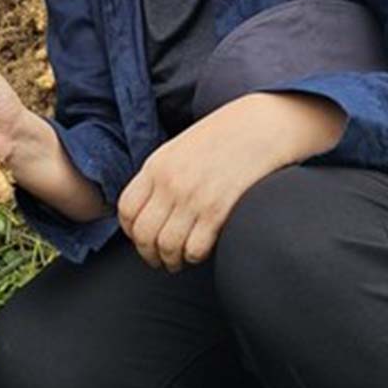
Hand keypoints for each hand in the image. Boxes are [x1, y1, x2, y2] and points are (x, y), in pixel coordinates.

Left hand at [117, 93, 344, 271]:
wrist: (261, 126)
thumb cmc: (223, 138)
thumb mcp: (180, 149)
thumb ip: (160, 175)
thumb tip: (148, 208)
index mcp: (157, 165)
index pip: (126, 209)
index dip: (131, 232)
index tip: (142, 238)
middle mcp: (170, 182)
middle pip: (143, 234)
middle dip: (149, 253)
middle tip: (159, 259)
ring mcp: (193, 197)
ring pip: (167, 246)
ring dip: (171, 260)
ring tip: (179, 260)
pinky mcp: (218, 210)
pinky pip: (195, 248)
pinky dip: (194, 256)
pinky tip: (200, 250)